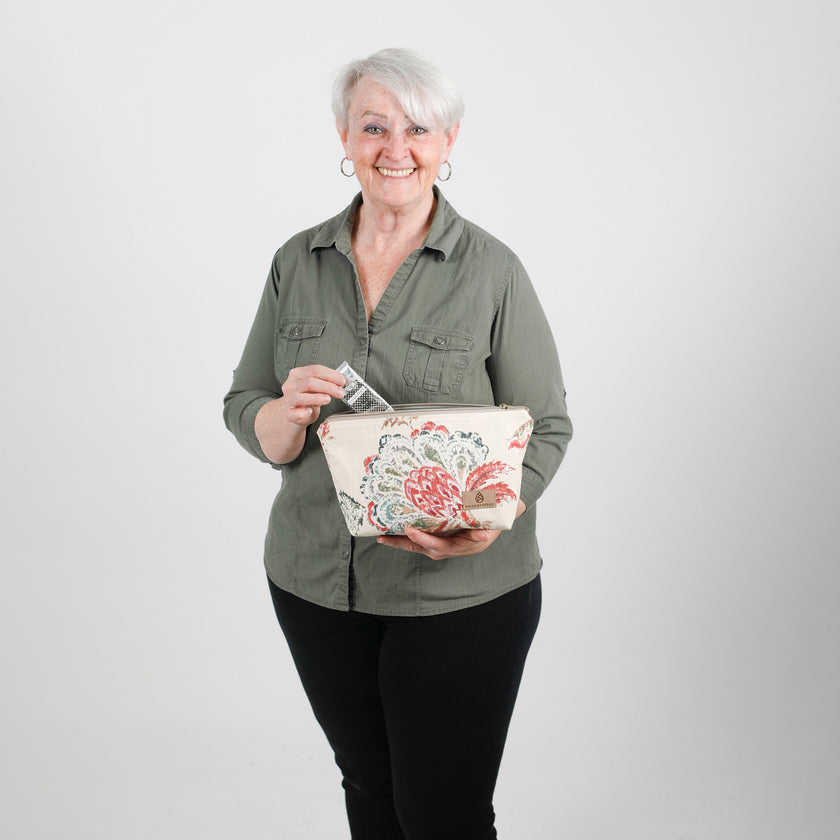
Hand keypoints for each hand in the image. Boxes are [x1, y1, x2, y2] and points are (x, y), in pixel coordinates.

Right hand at [279, 365, 345, 426]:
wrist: (295, 412)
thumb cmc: (307, 397)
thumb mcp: (316, 386)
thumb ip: (326, 382)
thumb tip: (341, 381)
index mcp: (297, 374)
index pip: (315, 370)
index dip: (331, 375)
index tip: (342, 381)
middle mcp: (291, 385)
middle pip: (310, 383)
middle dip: (328, 387)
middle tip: (340, 392)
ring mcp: (288, 399)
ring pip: (302, 397)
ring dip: (318, 398)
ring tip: (328, 399)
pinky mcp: (289, 413)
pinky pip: (295, 413)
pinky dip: (303, 412)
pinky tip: (310, 411)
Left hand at [375, 500, 525, 559]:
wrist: (500, 516)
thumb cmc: (500, 514)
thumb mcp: (503, 514)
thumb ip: (505, 514)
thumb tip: (503, 521)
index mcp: (469, 544)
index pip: (446, 546)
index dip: (429, 541)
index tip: (415, 532)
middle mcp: (455, 547)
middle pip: (427, 548)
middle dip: (409, 543)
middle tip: (390, 536)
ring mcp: (446, 544)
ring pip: (421, 546)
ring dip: (401, 542)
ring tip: (382, 537)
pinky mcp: (440, 538)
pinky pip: (420, 540)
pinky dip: (405, 538)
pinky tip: (389, 532)